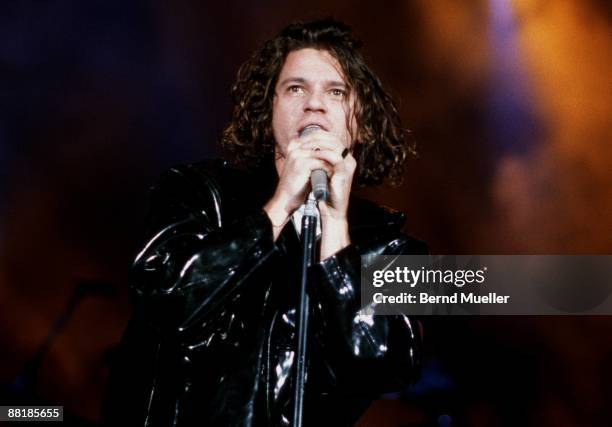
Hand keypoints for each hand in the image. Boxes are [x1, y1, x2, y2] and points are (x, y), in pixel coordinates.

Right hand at [264, 133, 332, 238]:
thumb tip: (329, 148)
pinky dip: (329, 169)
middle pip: (320, 142)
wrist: (286, 198)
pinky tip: (333, 174)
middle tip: (343, 156)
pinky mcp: (302, 164)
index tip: (340, 149)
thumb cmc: (297, 183)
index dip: (329, 142)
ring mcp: (297, 154)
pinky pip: (321, 163)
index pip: (316, 136)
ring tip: (340, 165)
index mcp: (294, 144)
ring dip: (333, 159)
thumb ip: (313, 155)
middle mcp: (295, 147)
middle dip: (333, 149)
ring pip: (322, 153)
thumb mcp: (303, 165)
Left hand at [299, 130, 355, 258]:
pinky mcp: (345, 171)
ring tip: (305, 146)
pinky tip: (312, 155)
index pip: (331, 138)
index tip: (302, 137)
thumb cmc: (324, 192)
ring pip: (334, 145)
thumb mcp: (320, 171)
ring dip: (317, 144)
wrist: (331, 209)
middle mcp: (348, 158)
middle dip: (316, 137)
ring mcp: (348, 164)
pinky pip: (334, 157)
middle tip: (302, 140)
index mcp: (343, 157)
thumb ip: (317, 158)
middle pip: (333, 138)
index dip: (317, 135)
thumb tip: (304, 145)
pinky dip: (322, 153)